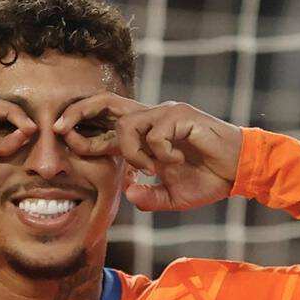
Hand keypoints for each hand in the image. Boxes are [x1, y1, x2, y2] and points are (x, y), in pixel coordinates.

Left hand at [54, 94, 241, 210]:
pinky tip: (178, 163)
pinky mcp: (182, 115)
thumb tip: (128, 192)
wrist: (241, 172)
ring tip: (155, 168)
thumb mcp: (172, 196)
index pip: (105, 124)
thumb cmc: (208, 180)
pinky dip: (161, 154)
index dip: (81, 131)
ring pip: (128, 125)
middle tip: (58, 128)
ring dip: (133, 152)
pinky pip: (155, 134)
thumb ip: (149, 196)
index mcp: (145, 133)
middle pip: (106, 102)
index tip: (62, 139)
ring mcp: (167, 112)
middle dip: (78, 112)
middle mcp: (152, 116)